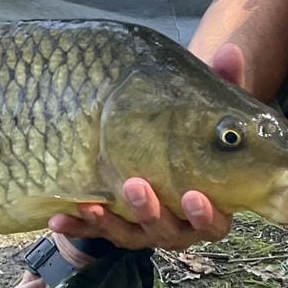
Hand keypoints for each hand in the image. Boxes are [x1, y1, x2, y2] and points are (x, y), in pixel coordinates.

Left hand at [46, 41, 246, 254]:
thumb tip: (230, 52)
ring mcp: (143, 229)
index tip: (194, 194)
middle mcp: (177, 224)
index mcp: (207, 204)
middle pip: (170, 232)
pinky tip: (57, 219)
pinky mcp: (112, 226)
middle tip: (136, 185)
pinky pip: (93, 234)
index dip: (206, 215)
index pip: (215, 222)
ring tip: (91, 203)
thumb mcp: (204, 109)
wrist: (154, 150)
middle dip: (152, 213)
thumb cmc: (188, 132)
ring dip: (111, 223)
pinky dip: (77, 228)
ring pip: (131, 236)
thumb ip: (222, 85)